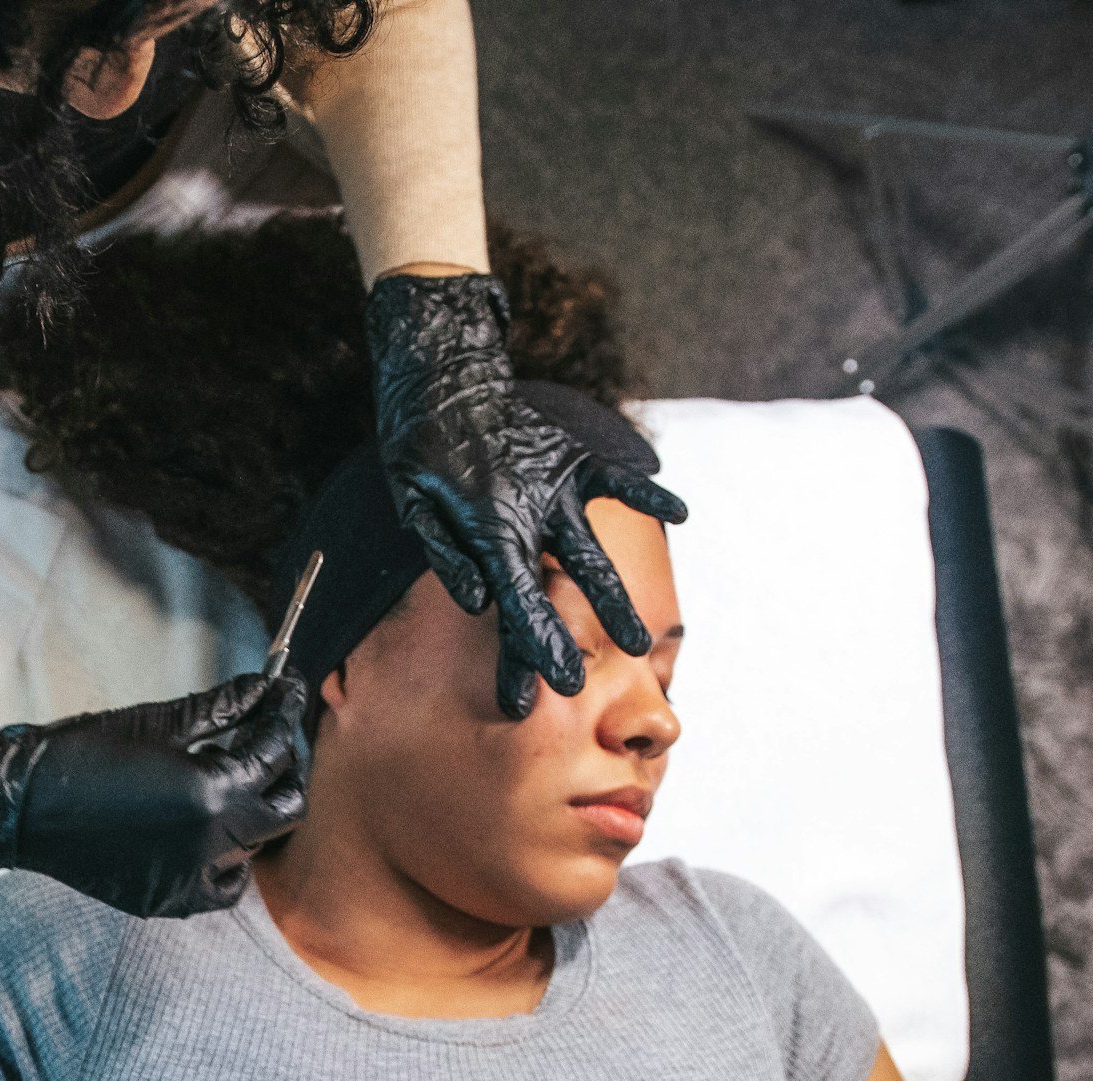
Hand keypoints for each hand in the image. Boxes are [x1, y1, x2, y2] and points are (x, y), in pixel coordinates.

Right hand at [0, 671, 307, 916]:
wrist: (17, 807)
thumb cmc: (78, 753)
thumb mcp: (155, 723)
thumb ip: (221, 708)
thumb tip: (263, 686)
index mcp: (211, 794)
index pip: (273, 752)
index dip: (283, 716)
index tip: (287, 692)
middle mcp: (211, 843)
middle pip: (285, 808)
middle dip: (283, 768)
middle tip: (267, 738)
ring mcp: (191, 879)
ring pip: (257, 848)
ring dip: (254, 813)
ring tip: (226, 780)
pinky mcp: (168, 900)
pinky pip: (222, 887)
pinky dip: (227, 863)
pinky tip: (209, 834)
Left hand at [365, 272, 688, 718]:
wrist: (443, 378)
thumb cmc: (422, 451)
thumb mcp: (412, 502)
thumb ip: (446, 552)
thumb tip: (475, 602)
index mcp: (488, 531)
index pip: (512, 602)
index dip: (526, 648)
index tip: (541, 691)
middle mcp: (531, 515)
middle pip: (555, 590)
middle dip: (569, 639)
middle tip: (580, 686)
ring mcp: (558, 488)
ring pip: (592, 551)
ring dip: (612, 598)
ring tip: (640, 642)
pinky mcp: (575, 460)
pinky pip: (616, 479)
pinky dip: (647, 491)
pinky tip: (680, 513)